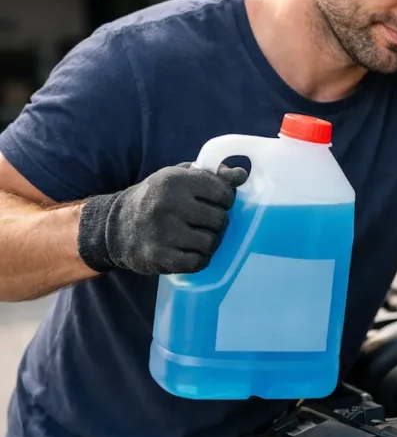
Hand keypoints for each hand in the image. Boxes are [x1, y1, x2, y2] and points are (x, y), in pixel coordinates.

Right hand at [78, 162, 247, 275]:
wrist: (116, 225)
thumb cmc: (157, 198)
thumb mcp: (180, 177)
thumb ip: (213, 174)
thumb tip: (241, 175)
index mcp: (174, 180)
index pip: (223, 193)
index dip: (225, 200)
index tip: (215, 202)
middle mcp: (167, 205)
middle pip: (219, 220)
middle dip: (217, 223)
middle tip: (205, 222)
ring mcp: (161, 232)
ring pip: (211, 243)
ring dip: (209, 242)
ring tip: (197, 236)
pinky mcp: (158, 257)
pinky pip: (197, 263)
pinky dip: (199, 259)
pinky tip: (189, 251)